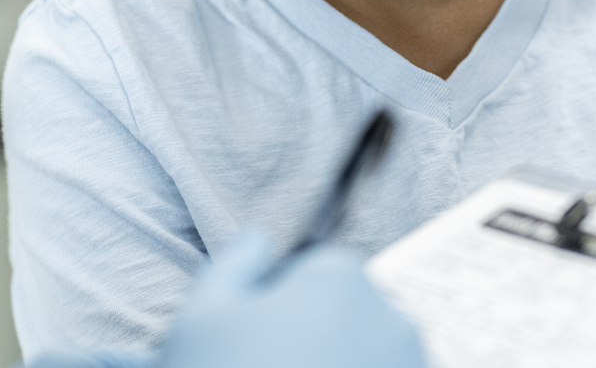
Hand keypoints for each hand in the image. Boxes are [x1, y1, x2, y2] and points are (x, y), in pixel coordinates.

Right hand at [159, 232, 426, 367]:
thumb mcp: (201, 318)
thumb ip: (234, 263)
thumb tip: (259, 240)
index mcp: (341, 279)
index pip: (314, 273)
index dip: (278, 305)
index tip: (254, 347)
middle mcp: (394, 320)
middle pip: (349, 317)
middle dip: (318, 341)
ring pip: (372, 358)